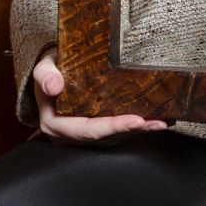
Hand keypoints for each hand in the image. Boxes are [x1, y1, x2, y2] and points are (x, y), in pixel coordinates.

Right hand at [33, 49, 167, 143]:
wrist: (52, 73)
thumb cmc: (50, 70)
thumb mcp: (43, 68)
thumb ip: (45, 75)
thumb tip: (54, 86)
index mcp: (56, 124)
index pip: (88, 131)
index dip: (113, 127)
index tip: (135, 120)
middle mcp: (71, 135)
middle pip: (105, 137)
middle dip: (133, 130)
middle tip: (156, 122)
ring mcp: (84, 134)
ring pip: (114, 137)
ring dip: (140, 131)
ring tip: (162, 122)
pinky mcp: (96, 129)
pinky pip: (118, 132)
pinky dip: (138, 127)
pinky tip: (157, 120)